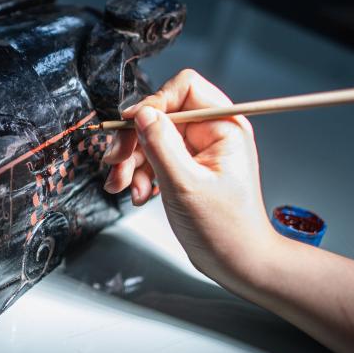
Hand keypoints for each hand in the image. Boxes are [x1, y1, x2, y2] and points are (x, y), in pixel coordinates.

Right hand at [102, 69, 277, 288]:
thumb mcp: (186, 184)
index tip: (131, 127)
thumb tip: (140, 113)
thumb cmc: (226, 229)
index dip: (153, 104)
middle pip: (160, 114)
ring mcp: (197, 152)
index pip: (183, 88)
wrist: (237, 263)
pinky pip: (154, 159)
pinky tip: (140, 194)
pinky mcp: (186, 169)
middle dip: (134, 140)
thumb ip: (161, 144)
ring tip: (125, 187)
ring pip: (152, 138)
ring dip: (132, 163)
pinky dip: (141, 176)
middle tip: (116, 163)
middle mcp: (211, 133)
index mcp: (223, 126)